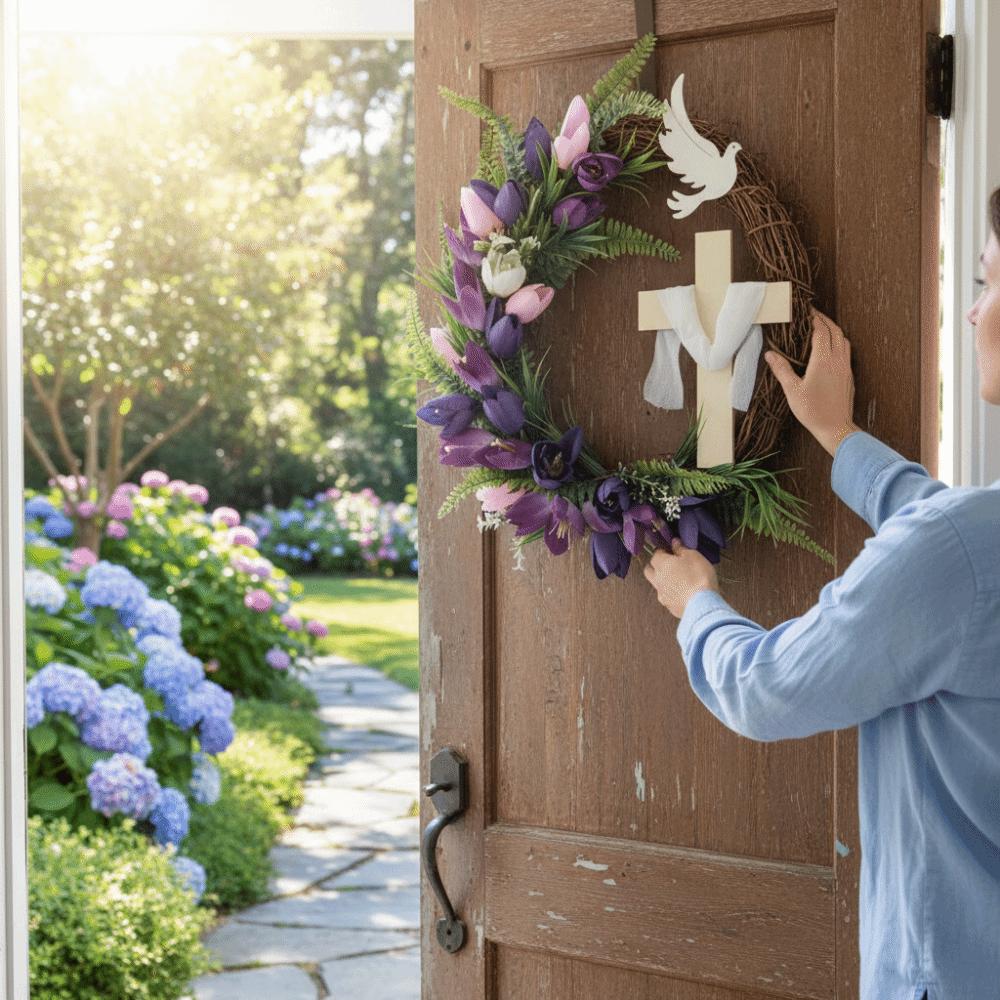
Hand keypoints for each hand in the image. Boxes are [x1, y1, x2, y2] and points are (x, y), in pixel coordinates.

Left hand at [643, 537, 719, 618]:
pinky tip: (682, 593)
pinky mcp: (669, 607)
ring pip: (656, 585)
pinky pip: (666, 597)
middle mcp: (657, 579)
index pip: (655, 554)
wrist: (702, 605)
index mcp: (661, 564)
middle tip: (669, 564)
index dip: (663, 551)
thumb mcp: (693, 556)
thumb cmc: (698, 576)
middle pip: (649, 570)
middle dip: (655, 566)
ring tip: (678, 580)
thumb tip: (674, 543)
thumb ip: (681, 549)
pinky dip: (671, 594)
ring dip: (663, 581)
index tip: (671, 551)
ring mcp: (662, 594)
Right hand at [763, 307, 858, 456]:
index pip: (821, 331)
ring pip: (844, 340)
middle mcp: (837, 360)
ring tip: (823, 327)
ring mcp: (845, 367)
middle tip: (814, 314)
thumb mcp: (792, 390)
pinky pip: (846, 351)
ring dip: (834, 329)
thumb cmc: (812, 410)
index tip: (806, 312)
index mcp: (823, 360)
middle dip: (825, 320)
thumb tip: (770, 354)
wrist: (835, 428)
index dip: (814, 319)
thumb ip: (782, 369)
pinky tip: (831, 348)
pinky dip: (839, 342)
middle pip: (835, 331)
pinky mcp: (848, 376)